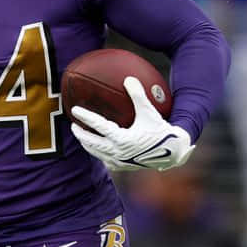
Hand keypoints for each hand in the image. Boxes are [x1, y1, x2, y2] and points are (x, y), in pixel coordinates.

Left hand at [70, 76, 193, 171]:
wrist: (173, 153)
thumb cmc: (161, 130)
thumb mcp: (149, 112)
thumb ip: (138, 95)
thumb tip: (128, 78)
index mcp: (122, 139)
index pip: (98, 126)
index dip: (85, 117)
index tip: (74, 110)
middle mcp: (118, 152)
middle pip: (91, 142)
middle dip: (79, 133)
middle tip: (73, 124)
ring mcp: (119, 162)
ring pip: (96, 152)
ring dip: (86, 143)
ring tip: (81, 135)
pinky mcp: (122, 167)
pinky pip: (104, 159)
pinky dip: (97, 152)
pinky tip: (96, 147)